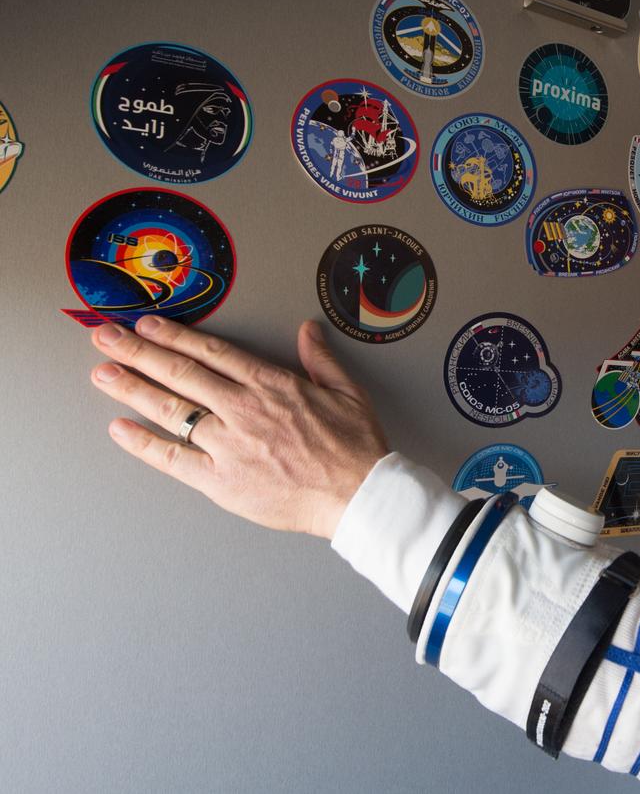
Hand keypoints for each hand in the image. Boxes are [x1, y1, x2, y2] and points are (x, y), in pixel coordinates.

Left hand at [89, 316, 388, 538]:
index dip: (175, 336)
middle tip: (106, 337)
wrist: (357, 494)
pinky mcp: (221, 480)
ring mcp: (228, 444)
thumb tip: (308, 331)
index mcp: (272, 385)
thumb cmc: (355, 448)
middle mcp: (243, 409)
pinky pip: (173, 458)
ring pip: (171, 409)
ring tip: (103, 373)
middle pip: (181, 373)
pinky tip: (120, 429)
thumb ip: (321, 359)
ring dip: (132, 388)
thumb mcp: (347, 392)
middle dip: (138, 351)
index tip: (148, 324)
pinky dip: (143, 444)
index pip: (212, 353)